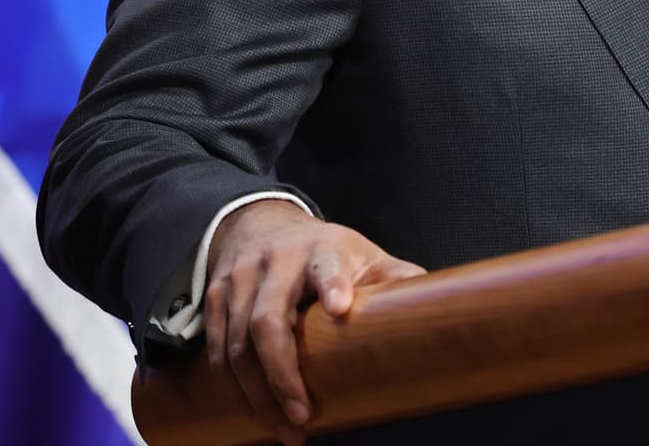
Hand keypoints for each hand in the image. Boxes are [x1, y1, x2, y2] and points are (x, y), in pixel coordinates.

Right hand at [203, 198, 424, 441]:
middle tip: (303, 417)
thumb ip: (393, 278)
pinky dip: (233, 387)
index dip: (334, 285)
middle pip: (268, 321)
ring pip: (236, 344)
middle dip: (282, 375)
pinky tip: (255, 411)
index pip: (326, 264)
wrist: (262, 224)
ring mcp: (239, 280)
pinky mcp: (215, 298)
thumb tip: (433, 301)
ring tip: (283, 427)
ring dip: (257, 394)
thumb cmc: (325, 251)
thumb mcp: (362, 254)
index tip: (341, 309)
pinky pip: (216, 350)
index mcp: (320, 248)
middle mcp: (275, 262)